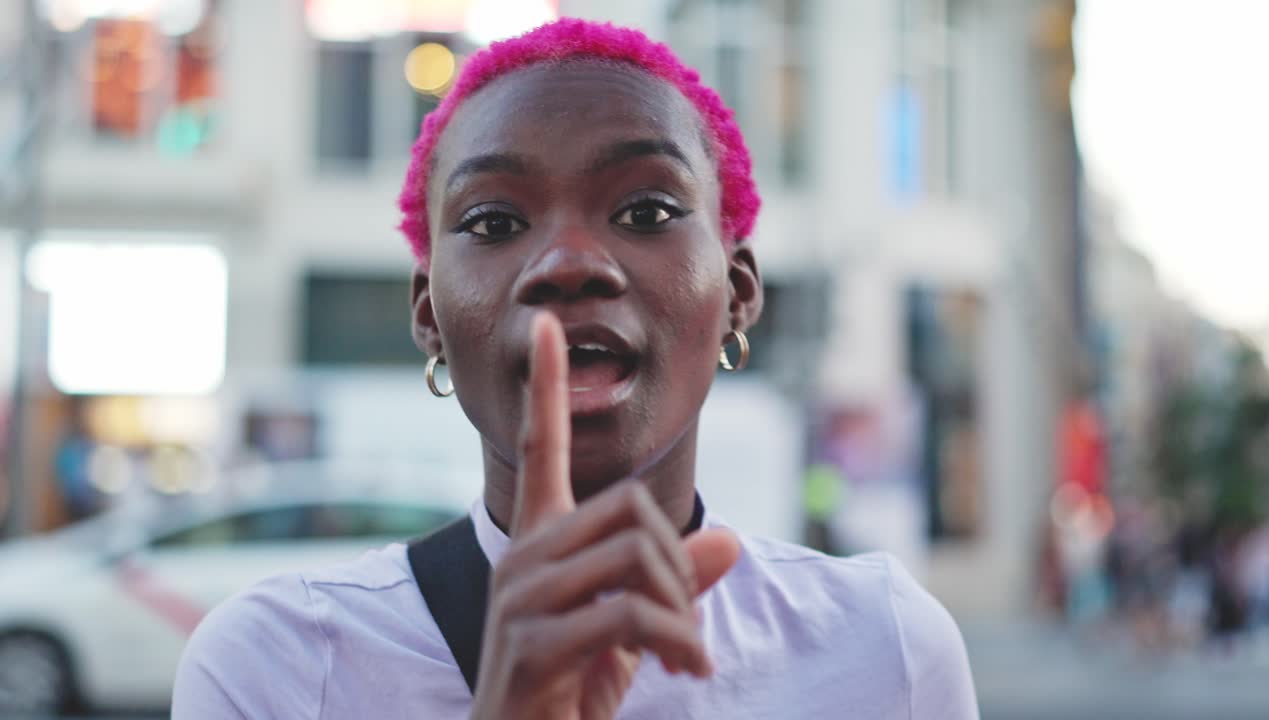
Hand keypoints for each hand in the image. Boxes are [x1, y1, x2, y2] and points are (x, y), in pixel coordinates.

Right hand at [469, 313, 739, 719]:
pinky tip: (686, 669)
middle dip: (678, 566)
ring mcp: (522, 597)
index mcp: (540, 543)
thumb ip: (675, 583)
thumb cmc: (571, 690)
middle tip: (689, 626)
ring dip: (682, 610)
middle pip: (631, 508)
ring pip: (635, 555)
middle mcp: (524, 557)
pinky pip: (630, 614)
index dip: (547, 389)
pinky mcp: (533, 643)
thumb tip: (730, 539)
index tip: (546, 326)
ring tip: (688, 657)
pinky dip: (678, 642)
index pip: (539, 449)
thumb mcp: (635, 632)